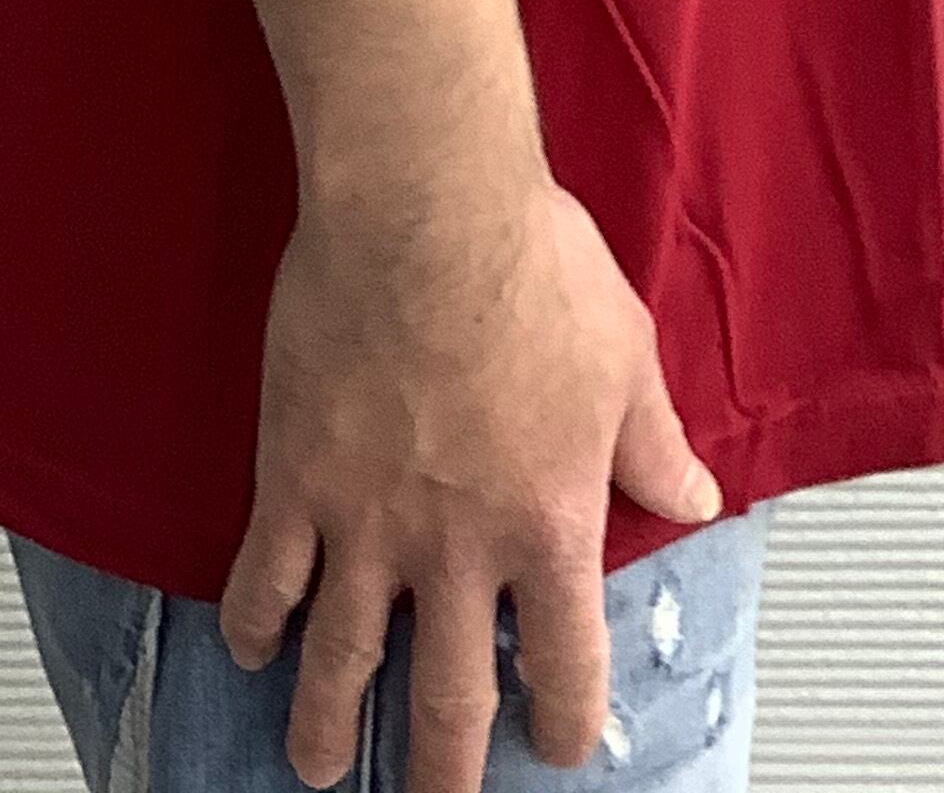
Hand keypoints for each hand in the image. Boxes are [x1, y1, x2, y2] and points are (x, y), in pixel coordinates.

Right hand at [218, 166, 722, 792]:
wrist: (426, 207)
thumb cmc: (528, 264)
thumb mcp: (624, 358)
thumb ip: (654, 445)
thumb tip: (693, 496)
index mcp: (547, 524)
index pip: (564, 665)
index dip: (561, 719)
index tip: (555, 744)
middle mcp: (456, 547)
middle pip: (448, 698)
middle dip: (443, 768)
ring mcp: (366, 521)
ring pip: (341, 661)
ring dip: (330, 726)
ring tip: (318, 769)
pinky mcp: (295, 478)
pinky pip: (265, 577)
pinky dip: (254, 623)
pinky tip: (250, 647)